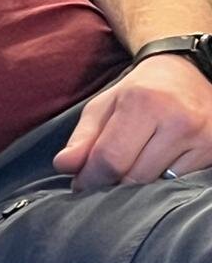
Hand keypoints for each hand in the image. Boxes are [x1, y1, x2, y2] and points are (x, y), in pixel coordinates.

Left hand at [52, 55, 211, 188]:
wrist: (189, 75)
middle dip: (110, 184)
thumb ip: (82, 138)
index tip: (78, 185)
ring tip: (127, 170)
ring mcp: (202, 139)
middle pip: (134, 176)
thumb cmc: (140, 91)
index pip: (110, 158)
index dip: (89, 178)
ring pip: (158, 186)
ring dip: (136, 186)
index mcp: (143, 103)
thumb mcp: (104, 106)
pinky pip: (179, 183)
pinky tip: (153, 168)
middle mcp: (177, 121)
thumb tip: (64, 167)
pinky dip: (161, 182)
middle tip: (100, 179)